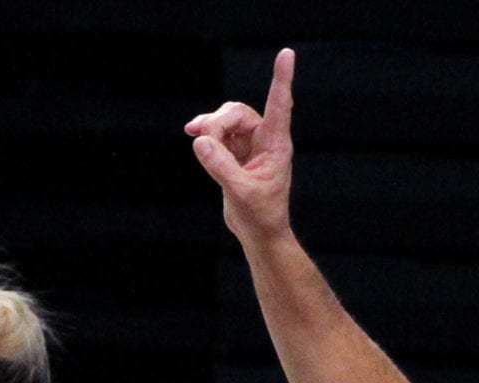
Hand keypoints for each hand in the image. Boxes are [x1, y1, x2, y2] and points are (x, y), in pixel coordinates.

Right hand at [185, 46, 295, 246]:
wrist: (259, 233)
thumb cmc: (259, 215)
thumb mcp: (239, 192)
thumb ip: (220, 166)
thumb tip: (200, 140)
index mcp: (276, 145)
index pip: (279, 105)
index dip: (281, 79)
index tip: (286, 54)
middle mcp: (265, 141)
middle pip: (240, 113)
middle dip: (218, 121)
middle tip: (199, 137)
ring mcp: (251, 148)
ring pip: (229, 122)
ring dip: (210, 125)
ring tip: (192, 134)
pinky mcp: (238, 157)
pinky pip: (221, 136)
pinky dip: (207, 135)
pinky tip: (194, 137)